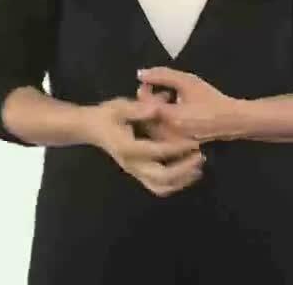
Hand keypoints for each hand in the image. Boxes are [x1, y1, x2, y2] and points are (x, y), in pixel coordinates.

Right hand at [86, 97, 205, 197]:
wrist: (91, 128)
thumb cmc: (107, 115)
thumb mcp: (120, 106)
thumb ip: (138, 108)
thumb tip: (158, 108)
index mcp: (128, 147)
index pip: (156, 151)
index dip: (177, 147)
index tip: (194, 142)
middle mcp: (132, 164)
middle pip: (161, 176)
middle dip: (183, 169)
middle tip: (200, 156)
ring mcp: (134, 171)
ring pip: (160, 186)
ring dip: (181, 180)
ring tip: (198, 167)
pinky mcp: (137, 173)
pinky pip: (158, 186)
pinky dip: (175, 183)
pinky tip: (188, 173)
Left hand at [137, 67, 241, 142]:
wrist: (230, 121)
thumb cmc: (210, 99)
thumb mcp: (188, 81)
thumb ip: (162, 75)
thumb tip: (140, 74)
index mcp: (169, 117)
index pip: (143, 103)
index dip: (144, 90)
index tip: (150, 82)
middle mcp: (166, 134)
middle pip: (144, 116)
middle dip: (149, 102)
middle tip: (163, 91)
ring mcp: (170, 144)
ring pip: (151, 126)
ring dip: (155, 112)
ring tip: (170, 100)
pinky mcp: (174, 148)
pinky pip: (159, 134)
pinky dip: (162, 121)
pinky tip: (175, 112)